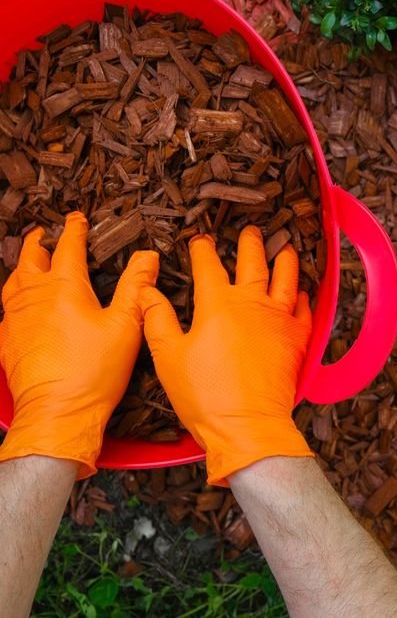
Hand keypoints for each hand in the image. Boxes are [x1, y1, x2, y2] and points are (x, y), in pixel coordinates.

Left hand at [0, 212, 158, 477]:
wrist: (58, 412)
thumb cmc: (94, 371)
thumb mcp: (126, 325)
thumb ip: (137, 286)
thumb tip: (148, 256)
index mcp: (65, 288)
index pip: (68, 247)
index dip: (75, 229)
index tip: (78, 218)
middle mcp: (34, 297)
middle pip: (30, 258)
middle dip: (38, 241)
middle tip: (43, 233)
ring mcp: (15, 319)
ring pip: (12, 281)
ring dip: (21, 266)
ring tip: (28, 261)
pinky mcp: (7, 342)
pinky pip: (4, 310)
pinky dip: (12, 298)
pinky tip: (18, 305)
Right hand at [139, 226, 312, 484]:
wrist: (247, 425)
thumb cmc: (204, 394)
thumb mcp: (167, 356)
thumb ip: (158, 319)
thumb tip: (147, 292)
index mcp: (218, 304)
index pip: (208, 266)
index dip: (203, 250)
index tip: (200, 240)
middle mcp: (252, 303)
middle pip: (253, 262)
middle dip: (251, 243)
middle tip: (252, 231)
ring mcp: (278, 319)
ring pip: (286, 279)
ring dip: (286, 261)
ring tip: (286, 248)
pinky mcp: (297, 339)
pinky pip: (304, 310)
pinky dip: (304, 298)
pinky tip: (302, 293)